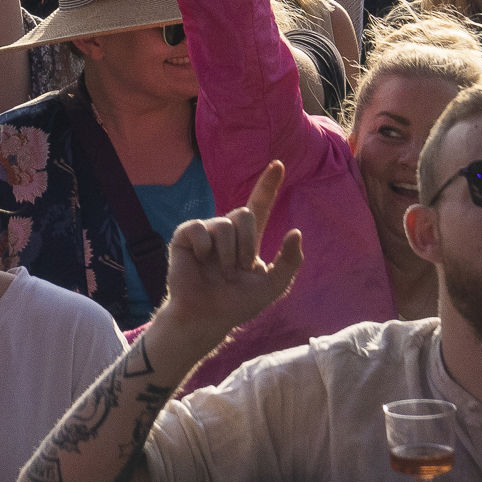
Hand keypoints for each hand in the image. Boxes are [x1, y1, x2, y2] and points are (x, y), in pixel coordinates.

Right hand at [158, 159, 300, 345]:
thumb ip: (289, 262)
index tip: (278, 164)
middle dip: (246, 245)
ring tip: (221, 273)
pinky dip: (205, 247)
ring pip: (225, 223)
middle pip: (245, 214)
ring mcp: (205, 233)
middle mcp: (226, 232)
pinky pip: (199, 228)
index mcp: (246, 240)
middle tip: (238, 270)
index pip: (259, 206)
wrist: (207, 317)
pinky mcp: (185, 237)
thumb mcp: (272, 286)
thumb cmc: (237, 304)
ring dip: (228, 253)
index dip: (268, 185)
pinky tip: (201, 260)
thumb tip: (296, 231)